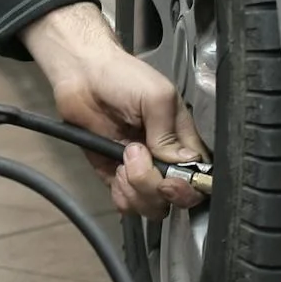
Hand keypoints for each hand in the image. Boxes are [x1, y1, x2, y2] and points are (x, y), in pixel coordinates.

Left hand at [21, 2, 206, 220]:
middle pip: (174, 198)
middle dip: (155, 187)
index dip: (187, 186)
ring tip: (123, 157)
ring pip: (151, 206)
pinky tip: (115, 170)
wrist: (82, 75)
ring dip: (136, 189)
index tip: (171, 179)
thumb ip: (169, 132)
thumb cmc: (122, 77)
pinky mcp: (114, 176)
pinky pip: (126, 203)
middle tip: (136, 156)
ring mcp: (140, 170)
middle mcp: (164, 159)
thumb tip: (182, 163)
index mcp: (182, 140)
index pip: (198, 177)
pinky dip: (121, 194)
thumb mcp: (156, 97)